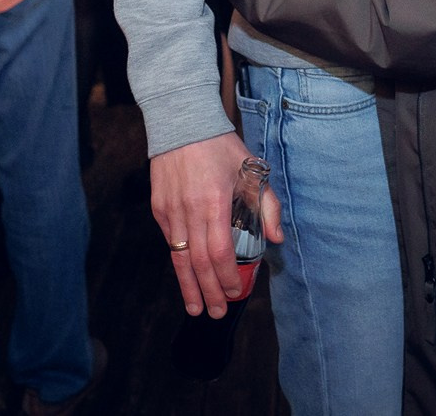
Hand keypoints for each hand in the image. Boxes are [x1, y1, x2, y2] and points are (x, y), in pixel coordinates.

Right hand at [150, 131, 283, 317]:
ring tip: (196, 309)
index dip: (227, 277)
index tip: (236, 292)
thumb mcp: (252, 169)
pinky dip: (178, 264)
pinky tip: (186, 278)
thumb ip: (267, 205)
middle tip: (218, 313)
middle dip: (209, 291)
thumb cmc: (220, 146)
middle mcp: (189, 210)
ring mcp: (170, 211)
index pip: (220, 251)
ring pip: (179, 258)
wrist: (181, 122)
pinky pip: (169, 243)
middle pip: (198, 263)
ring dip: (189, 287)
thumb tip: (276, 239)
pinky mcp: (159, 209)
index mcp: (214, 202)